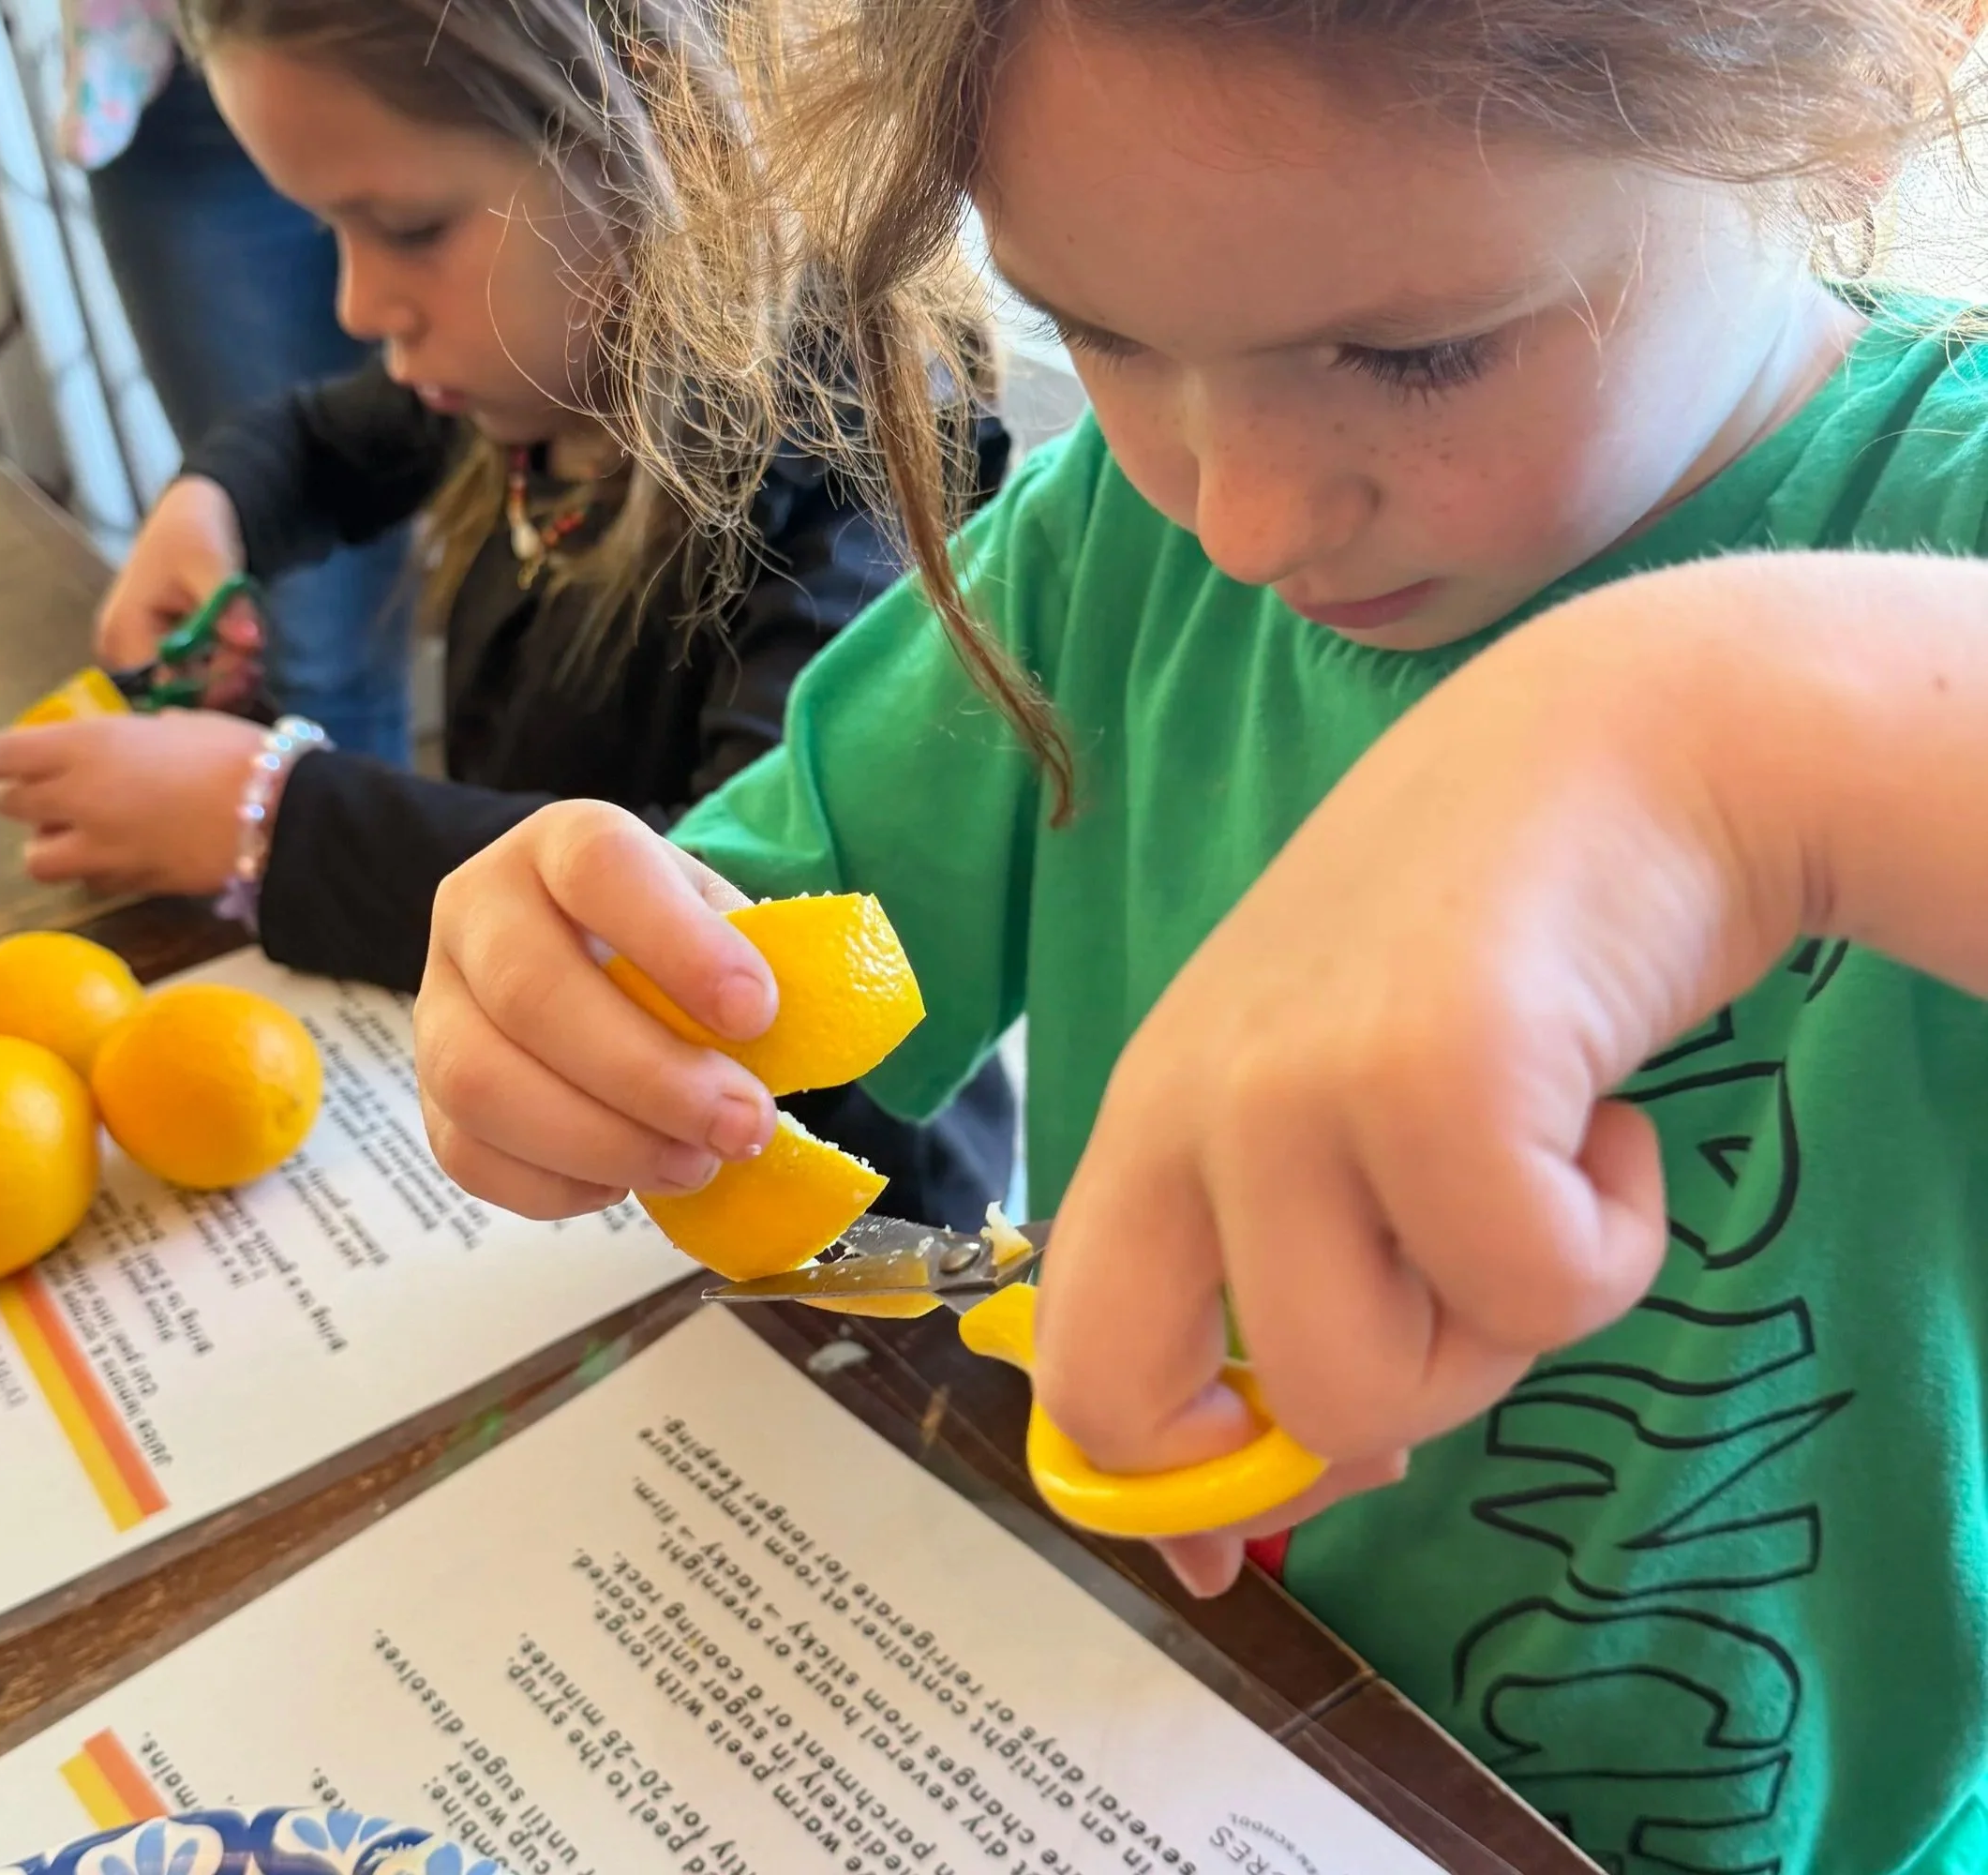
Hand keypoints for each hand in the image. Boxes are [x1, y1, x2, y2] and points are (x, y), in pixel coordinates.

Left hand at [0, 711, 264, 895]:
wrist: (279, 811)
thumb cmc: (234, 751)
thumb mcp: (168, 728)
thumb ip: (121, 744)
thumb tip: (106, 759)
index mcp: (87, 745)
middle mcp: (80, 796)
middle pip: (12, 805)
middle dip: (28, 799)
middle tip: (62, 790)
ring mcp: (101, 845)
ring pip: (38, 856)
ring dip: (52, 843)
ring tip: (91, 831)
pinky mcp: (127, 881)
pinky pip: (87, 879)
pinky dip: (95, 868)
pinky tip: (132, 852)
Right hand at [96, 478, 259, 703]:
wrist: (189, 518)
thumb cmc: (192, 533)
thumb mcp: (212, 562)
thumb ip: (228, 606)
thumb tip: (249, 641)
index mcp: (126, 632)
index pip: (164, 688)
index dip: (210, 690)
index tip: (249, 671)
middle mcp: (123, 655)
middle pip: (174, 700)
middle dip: (221, 688)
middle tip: (256, 667)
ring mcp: (140, 660)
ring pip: (186, 697)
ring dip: (225, 685)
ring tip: (253, 661)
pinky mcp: (159, 661)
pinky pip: (191, 685)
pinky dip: (220, 678)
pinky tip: (243, 661)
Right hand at [415, 800, 780, 1218]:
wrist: (590, 959)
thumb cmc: (670, 942)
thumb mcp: (719, 923)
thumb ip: (757, 966)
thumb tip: (794, 1048)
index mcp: (561, 843)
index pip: (598, 868)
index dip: (678, 945)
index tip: (757, 1015)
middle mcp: (478, 907)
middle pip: (532, 992)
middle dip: (650, 1077)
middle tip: (743, 1127)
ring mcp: (438, 1001)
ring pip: (482, 1083)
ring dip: (603, 1142)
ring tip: (694, 1164)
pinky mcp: (427, 1092)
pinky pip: (470, 1155)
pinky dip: (560, 1186)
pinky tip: (628, 1178)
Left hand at [1032, 574, 1808, 1586]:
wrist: (1627, 744)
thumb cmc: (1485, 945)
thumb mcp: (1334, 1099)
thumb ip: (1285, 1264)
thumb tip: (1274, 1484)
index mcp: (1148, 1116)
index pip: (1074, 1364)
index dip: (1151, 1490)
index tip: (1236, 1540)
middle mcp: (1184, 1105)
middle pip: (1129, 1402)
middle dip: (1292, 1441)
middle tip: (1431, 1327)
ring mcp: (1290, 1087)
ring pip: (1364, 1392)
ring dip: (1495, 1329)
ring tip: (1539, 1174)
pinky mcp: (1426, 1074)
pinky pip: (1533, 1300)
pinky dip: (1613, 1240)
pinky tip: (1608, 1118)